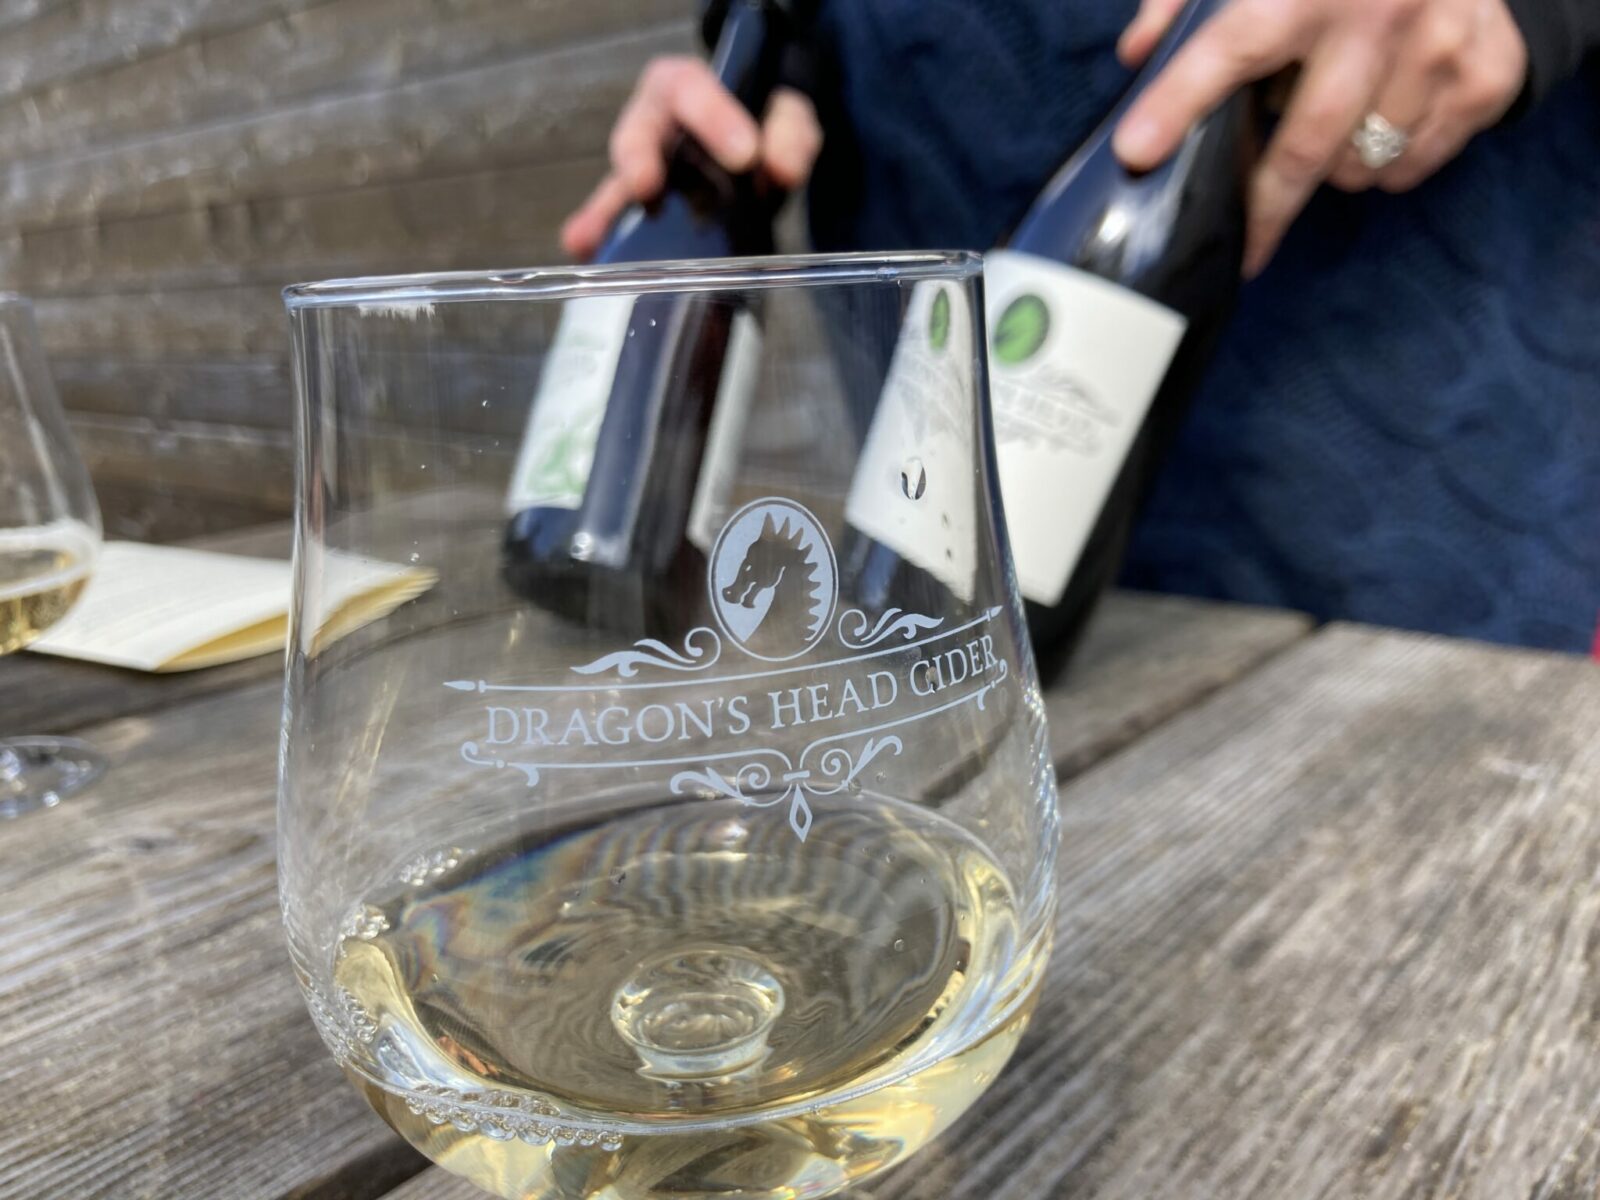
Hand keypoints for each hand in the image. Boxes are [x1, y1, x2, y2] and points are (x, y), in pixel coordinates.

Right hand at [561, 56, 822, 260]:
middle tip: (645, 185)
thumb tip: (782, 171)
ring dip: (605, 211)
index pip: (690, 90)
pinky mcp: (639, 211)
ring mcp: (641, 172)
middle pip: (636, 135)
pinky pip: (615, 223)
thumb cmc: (761, 122)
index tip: (745, 155)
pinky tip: (585, 253)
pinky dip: (599, 238)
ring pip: (618, 186)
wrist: (757, 149)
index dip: (713, 119)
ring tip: (589, 236)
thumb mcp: (786, 115)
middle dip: (638, 159)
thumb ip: (789, 133)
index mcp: (685, 88)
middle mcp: (652, 126)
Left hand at [1113, 0, 1527, 276]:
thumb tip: (1138, 54)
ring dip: (1332, 168)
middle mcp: (1380, 11)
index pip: (1231, 49)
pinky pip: (1412, 167)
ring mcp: (1442, 47)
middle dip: (1263, 206)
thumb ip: (1187, 0)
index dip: (1179, 102)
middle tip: (1243, 242)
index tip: (1138, 150)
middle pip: (1304, 146)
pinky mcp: (1487, 77)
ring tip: (1332, 122)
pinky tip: (1385, 116)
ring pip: (1359, 167)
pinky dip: (1387, 162)